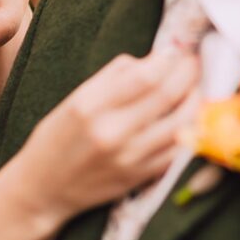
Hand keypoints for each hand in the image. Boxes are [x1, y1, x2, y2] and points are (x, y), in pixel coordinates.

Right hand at [18, 49, 199, 220]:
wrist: (43, 190)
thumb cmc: (57, 138)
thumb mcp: (75, 99)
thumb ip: (114, 76)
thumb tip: (155, 58)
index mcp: (89, 107)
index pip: (144, 76)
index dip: (169, 58)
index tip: (177, 49)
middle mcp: (111, 132)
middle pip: (167, 95)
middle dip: (188, 72)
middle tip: (195, 61)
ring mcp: (128, 158)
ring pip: (181, 124)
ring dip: (196, 100)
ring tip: (196, 87)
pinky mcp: (139, 178)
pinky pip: (177, 151)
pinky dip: (188, 130)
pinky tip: (189, 117)